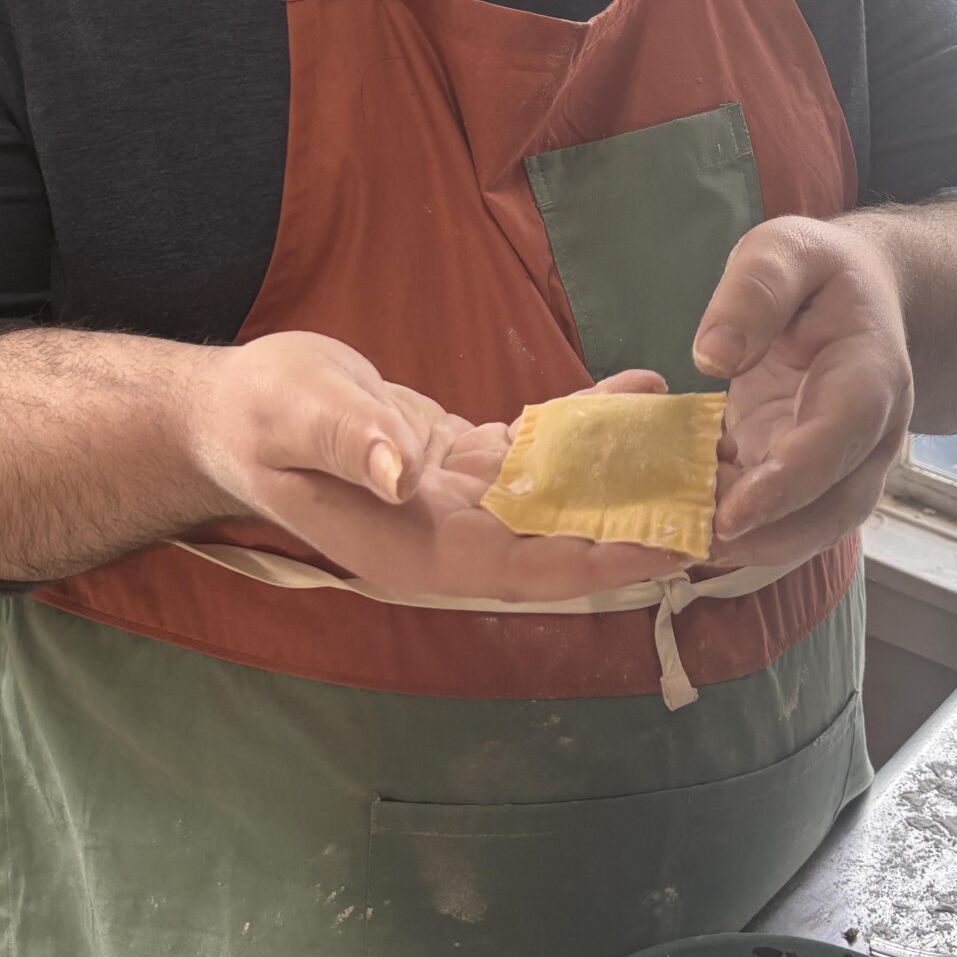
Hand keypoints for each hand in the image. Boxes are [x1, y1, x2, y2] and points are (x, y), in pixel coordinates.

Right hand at [190, 342, 682, 602]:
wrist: (235, 412)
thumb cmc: (257, 418)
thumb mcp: (297, 417)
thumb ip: (353, 444)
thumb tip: (404, 469)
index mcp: (415, 548)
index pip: (526, 567)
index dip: (599, 559)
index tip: (670, 546)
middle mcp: (450, 537)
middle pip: (562, 541)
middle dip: (638, 525)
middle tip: (722, 501)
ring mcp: (462, 503)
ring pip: (562, 495)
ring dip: (627, 474)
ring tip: (701, 442)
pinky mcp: (466, 463)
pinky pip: (541, 450)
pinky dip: (589, 424)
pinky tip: (639, 388)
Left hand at [694, 218, 912, 566]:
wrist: (860, 297)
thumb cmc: (821, 273)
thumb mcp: (786, 250)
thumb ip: (755, 292)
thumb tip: (713, 356)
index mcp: (871, 375)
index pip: (838, 438)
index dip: (788, 482)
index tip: (732, 514)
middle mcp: (872, 433)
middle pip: (835, 506)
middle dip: (770, 536)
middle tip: (696, 546)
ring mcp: (847, 463)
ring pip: (815, 528)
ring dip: (756, 547)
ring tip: (686, 547)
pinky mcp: (813, 478)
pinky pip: (788, 520)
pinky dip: (744, 533)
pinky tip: (690, 526)